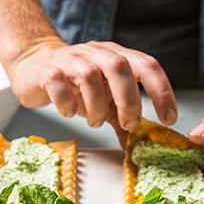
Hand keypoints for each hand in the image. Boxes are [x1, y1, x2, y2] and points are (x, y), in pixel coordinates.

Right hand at [5, 38, 177, 136]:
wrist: (35, 65)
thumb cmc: (76, 85)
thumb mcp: (105, 101)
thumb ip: (123, 121)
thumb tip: (140, 150)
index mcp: (117, 57)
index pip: (147, 65)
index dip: (162, 90)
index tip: (168, 118)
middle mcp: (96, 53)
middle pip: (119, 66)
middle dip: (129, 100)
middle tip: (128, 123)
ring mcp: (70, 59)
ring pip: (89, 75)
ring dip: (97, 106)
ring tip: (95, 122)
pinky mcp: (47, 70)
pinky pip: (57, 82)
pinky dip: (66, 103)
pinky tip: (69, 113)